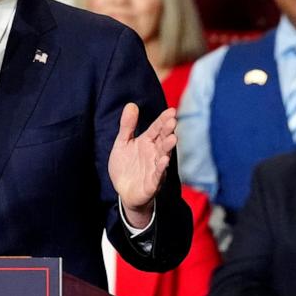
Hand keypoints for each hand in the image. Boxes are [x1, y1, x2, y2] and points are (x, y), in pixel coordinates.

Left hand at [108, 104, 176, 227]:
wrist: (124, 191)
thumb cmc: (126, 166)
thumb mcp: (122, 143)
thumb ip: (127, 125)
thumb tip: (131, 104)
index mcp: (147, 142)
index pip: (156, 128)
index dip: (163, 120)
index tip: (171, 110)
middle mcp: (154, 153)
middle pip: (162, 140)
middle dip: (167, 131)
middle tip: (172, 121)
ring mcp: (155, 167)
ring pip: (163, 156)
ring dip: (168, 148)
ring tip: (172, 138)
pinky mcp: (152, 183)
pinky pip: (158, 175)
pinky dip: (161, 168)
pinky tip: (164, 160)